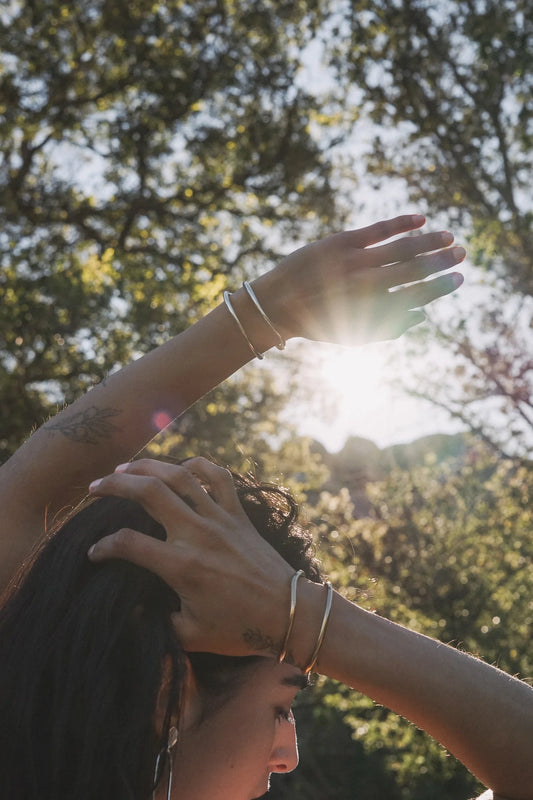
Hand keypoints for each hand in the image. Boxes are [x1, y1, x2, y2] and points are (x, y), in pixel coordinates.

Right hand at [87, 458, 294, 656]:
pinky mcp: (238, 513)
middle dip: (114, 485)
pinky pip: (218, 477)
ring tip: (124, 468)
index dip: (103, 546)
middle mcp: (198, 534)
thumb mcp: (191, 635)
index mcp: (182, 566)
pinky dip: (198, 465)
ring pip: (179, 476)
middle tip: (94, 488)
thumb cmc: (240, 629)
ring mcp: (220, 519)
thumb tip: (131, 609)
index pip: (128, 543)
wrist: (290, 613)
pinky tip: (180, 466)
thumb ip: (156, 623)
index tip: (94, 553)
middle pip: (147, 492)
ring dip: (147, 466)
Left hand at [254, 214, 464, 343]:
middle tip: (463, 253)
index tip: (459, 278)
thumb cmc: (319, 323)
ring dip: (430, 241)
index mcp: (370, 310)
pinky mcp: (341, 242)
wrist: (276, 306)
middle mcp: (367, 285)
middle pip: (415, 269)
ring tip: (449, 237)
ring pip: (402, 247)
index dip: (441, 287)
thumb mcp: (355, 335)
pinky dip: (402, 223)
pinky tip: (421, 219)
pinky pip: (379, 230)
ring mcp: (355, 261)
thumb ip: (390, 328)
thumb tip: (423, 315)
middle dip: (443, 261)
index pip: (418, 295)